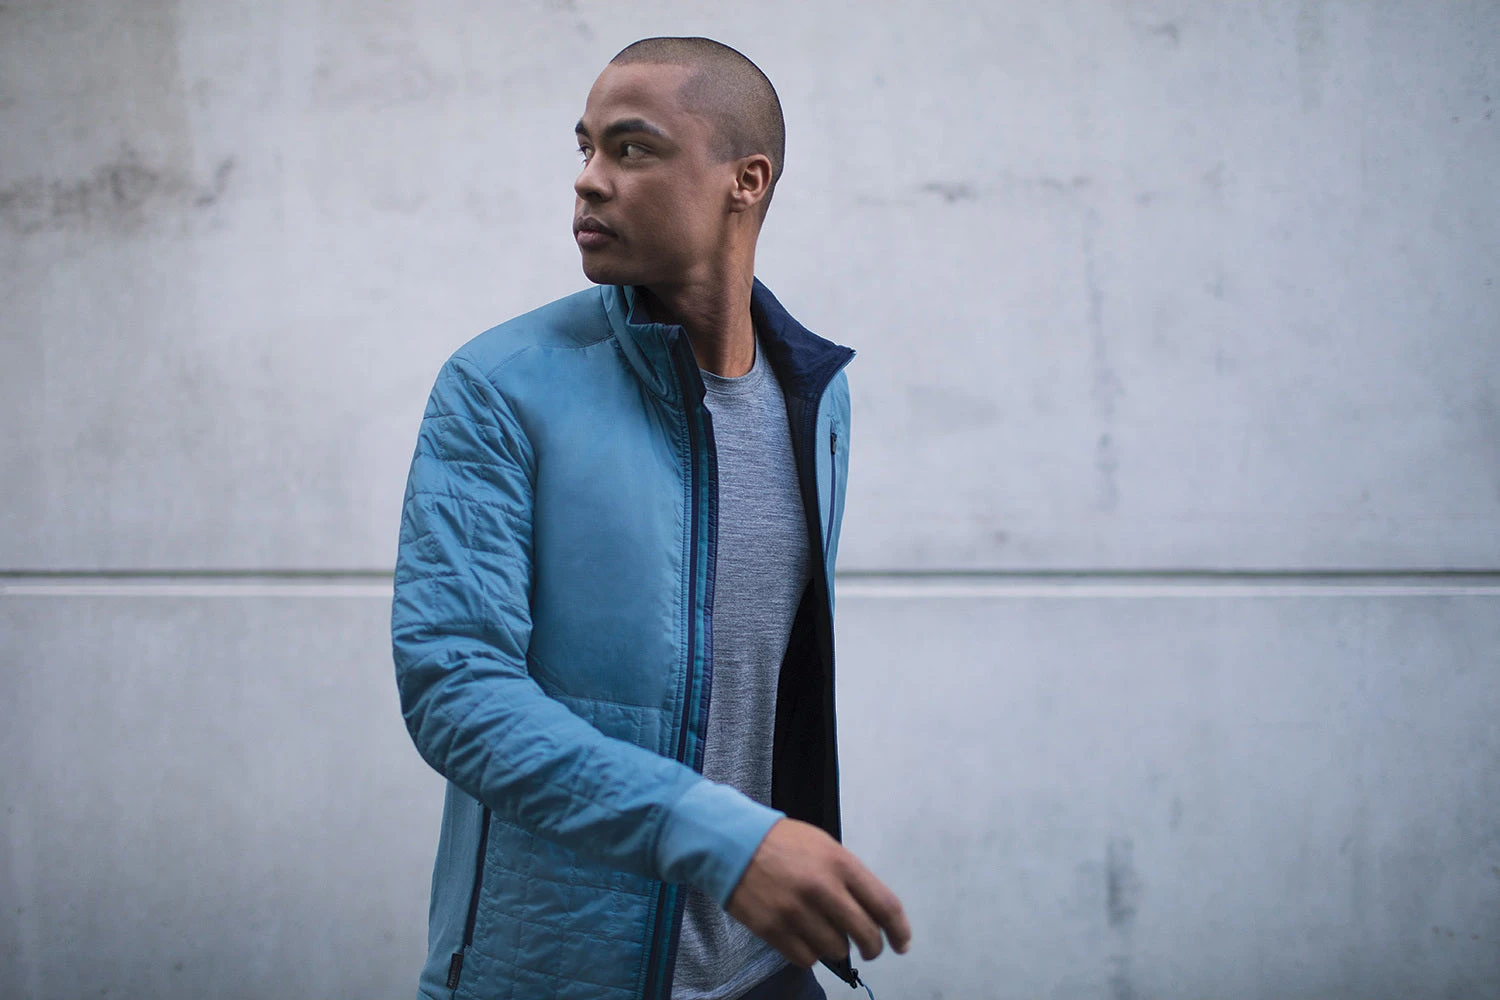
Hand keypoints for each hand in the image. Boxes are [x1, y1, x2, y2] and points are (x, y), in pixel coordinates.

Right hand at [725, 818, 910, 968]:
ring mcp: (797, 911)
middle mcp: (822, 889)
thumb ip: (850, 876)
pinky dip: (811, 954)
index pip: (884, 905)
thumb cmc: (781, 842)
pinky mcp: (773, 929)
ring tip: (826, 932)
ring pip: (836, 950)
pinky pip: (807, 959)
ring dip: (837, 947)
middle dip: (873, 947)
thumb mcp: (824, 845)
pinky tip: (805, 939)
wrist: (731, 843)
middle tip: (870, 949)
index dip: (899, 930)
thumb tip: (872, 912)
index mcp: (840, 863)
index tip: (902, 942)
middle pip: (865, 934)